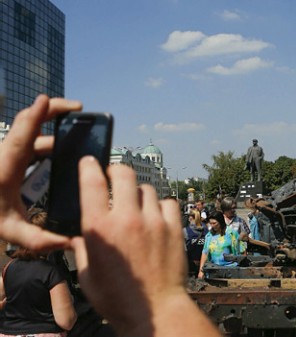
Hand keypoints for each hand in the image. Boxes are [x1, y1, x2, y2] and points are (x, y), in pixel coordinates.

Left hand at [0, 95, 80, 250]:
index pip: (21, 134)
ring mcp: (7, 154)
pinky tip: (61, 149)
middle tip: (79, 109)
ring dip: (54, 129)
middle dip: (54, 111)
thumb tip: (69, 241)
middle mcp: (6, 155)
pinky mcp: (9, 158)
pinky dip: (47, 140)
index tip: (46, 99)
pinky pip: (30, 142)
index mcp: (6, 167)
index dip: (36, 116)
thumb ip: (38, 239)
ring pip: (31, 133)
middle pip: (29, 123)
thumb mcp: (8, 230)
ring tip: (79, 131)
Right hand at [71, 158, 219, 335]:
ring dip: (139, 193)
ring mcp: (153, 221)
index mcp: (99, 228)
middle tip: (115, 176)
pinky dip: (161, 206)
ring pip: (147, 189)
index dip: (89, 166)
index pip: (92, 182)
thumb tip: (78, 236)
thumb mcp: (87, 275)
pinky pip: (168, 203)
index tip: (89, 161)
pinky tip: (156, 217)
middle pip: (123, 174)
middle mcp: (126, 218)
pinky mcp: (173, 228)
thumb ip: (82, 249)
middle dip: (117, 170)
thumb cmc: (117, 298)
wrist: (154, 310)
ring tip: (136, 205)